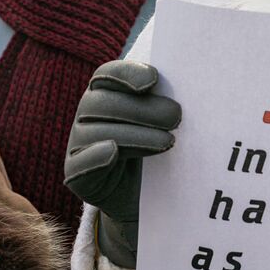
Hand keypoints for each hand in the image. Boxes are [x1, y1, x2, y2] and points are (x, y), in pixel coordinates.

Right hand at [64, 60, 180, 267]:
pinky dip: (95, 156)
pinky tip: (113, 152)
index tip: (154, 81)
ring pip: (96, 133)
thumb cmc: (160, 145)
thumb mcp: (165, 121)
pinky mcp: (77, 175)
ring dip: (134, 135)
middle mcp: (87, 116)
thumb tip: (193, 82)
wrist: (151, 195)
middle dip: (142, 109)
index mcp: (106, 93)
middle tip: (177, 117)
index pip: (108, 74)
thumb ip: (168, 99)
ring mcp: (78, 145)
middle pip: (101, 103)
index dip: (128, 74)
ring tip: (169, 142)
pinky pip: (78, 165)